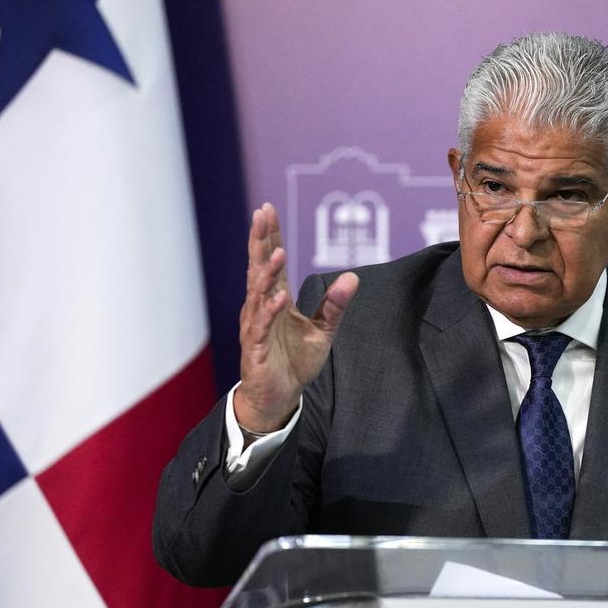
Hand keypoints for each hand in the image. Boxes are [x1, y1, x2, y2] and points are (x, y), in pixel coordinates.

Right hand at [233, 202, 358, 433]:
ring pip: (258, 293)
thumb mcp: (323, 330)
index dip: (270, 236)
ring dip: (267, 272)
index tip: (268, 209)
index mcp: (276, 299)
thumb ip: (335, 304)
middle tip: (261, 214)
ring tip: (275, 252)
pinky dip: (269, 310)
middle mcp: (261, 307)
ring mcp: (256, 326)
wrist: (278, 397)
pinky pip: (261, 325)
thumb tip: (353, 276)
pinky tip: (278, 296)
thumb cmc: (294, 361)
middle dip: (260, 241)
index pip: (271, 261)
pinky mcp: (255, 348)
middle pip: (259, 268)